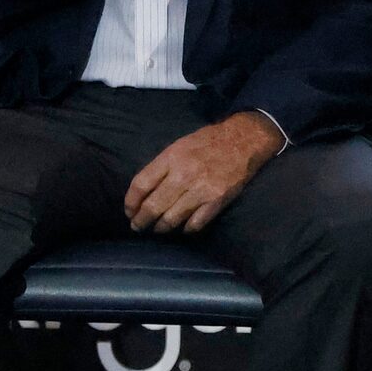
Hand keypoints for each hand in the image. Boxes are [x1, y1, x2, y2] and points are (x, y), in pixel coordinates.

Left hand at [124, 112, 283, 233]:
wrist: (243, 141)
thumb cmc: (206, 142)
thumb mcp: (178, 146)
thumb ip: (161, 167)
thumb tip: (143, 191)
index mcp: (170, 158)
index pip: (141, 184)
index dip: (131, 202)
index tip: (129, 210)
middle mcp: (183, 175)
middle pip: (153, 206)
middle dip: (141, 220)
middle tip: (137, 226)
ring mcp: (201, 190)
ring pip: (172, 218)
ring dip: (161, 227)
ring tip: (157, 229)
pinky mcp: (217, 200)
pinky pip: (195, 223)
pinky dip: (186, 229)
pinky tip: (182, 228)